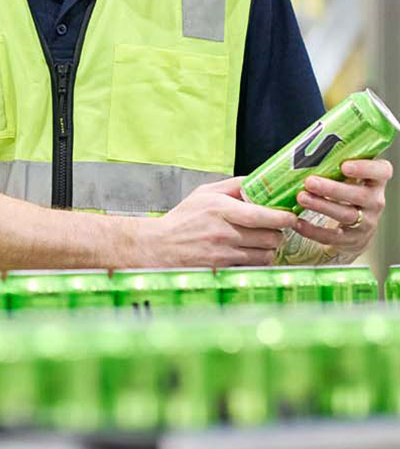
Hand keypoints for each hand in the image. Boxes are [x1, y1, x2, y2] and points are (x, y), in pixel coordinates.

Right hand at [122, 176, 301, 267]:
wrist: (159, 246)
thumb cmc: (182, 219)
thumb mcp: (203, 193)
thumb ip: (232, 185)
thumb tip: (260, 180)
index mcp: (220, 209)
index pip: (262, 215)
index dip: (283, 217)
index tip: (290, 216)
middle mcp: (223, 231)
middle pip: (270, 236)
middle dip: (278, 233)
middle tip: (273, 229)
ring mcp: (223, 252)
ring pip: (266, 253)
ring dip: (269, 248)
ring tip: (261, 241)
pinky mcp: (223, 268)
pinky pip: (254, 265)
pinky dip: (258, 260)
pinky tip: (250, 253)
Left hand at [288, 157, 391, 262]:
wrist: (353, 229)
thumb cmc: (345, 193)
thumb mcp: (346, 178)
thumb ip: (333, 164)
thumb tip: (299, 150)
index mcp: (375, 181)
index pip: (382, 172)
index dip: (365, 168)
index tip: (345, 165)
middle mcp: (375, 201)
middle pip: (359, 195)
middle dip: (332, 189)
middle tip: (310, 182)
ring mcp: (366, 221)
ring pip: (346, 214)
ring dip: (321, 206)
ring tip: (301, 198)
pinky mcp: (352, 239)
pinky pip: (333, 236)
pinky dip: (313, 230)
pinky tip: (297, 223)